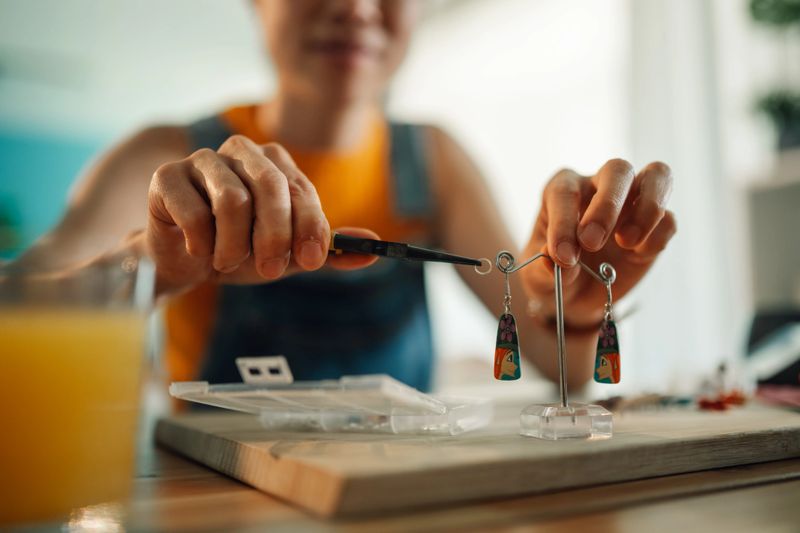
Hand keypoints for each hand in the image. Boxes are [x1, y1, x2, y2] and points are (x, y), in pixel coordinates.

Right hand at [146, 135, 375, 293]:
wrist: (187, 264)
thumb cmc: (240, 251)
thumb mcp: (289, 255)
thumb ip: (327, 250)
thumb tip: (372, 250)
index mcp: (275, 163)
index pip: (301, 189)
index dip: (310, 226)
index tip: (312, 261)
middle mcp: (241, 152)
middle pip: (270, 186)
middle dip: (275, 235)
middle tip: (270, 270)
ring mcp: (202, 160)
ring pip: (232, 201)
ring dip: (234, 246)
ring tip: (227, 261)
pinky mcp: (166, 176)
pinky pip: (194, 212)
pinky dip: (202, 243)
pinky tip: (199, 250)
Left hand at [520, 159, 675, 323]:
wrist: (577, 296)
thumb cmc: (553, 275)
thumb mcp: (539, 278)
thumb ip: (545, 267)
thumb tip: (553, 258)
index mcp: (562, 189)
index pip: (565, 192)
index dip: (563, 222)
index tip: (562, 255)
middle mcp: (599, 185)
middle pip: (617, 170)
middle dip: (607, 205)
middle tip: (592, 243)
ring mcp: (632, 201)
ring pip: (657, 176)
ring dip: (646, 209)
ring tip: (626, 243)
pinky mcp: (655, 225)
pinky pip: (668, 220)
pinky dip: (656, 238)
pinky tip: (638, 255)